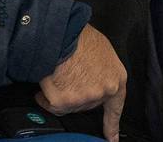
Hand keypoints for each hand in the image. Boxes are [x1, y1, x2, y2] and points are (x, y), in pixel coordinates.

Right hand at [35, 24, 126, 141]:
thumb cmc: (81, 37)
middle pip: (86, 103)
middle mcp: (102, 92)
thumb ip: (102, 72)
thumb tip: (92, 79)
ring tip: (60, 71)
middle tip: (70, 73)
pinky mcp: (64, 102)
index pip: (115, 109)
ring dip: (61, 91)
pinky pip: (51, 104)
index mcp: (116, 80)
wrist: (63, 31)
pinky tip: (49, 79)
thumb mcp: (103, 52)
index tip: (112, 140)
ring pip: (68, 104)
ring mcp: (83, 99)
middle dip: (77, 92)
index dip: (112, 126)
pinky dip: (45, 95)